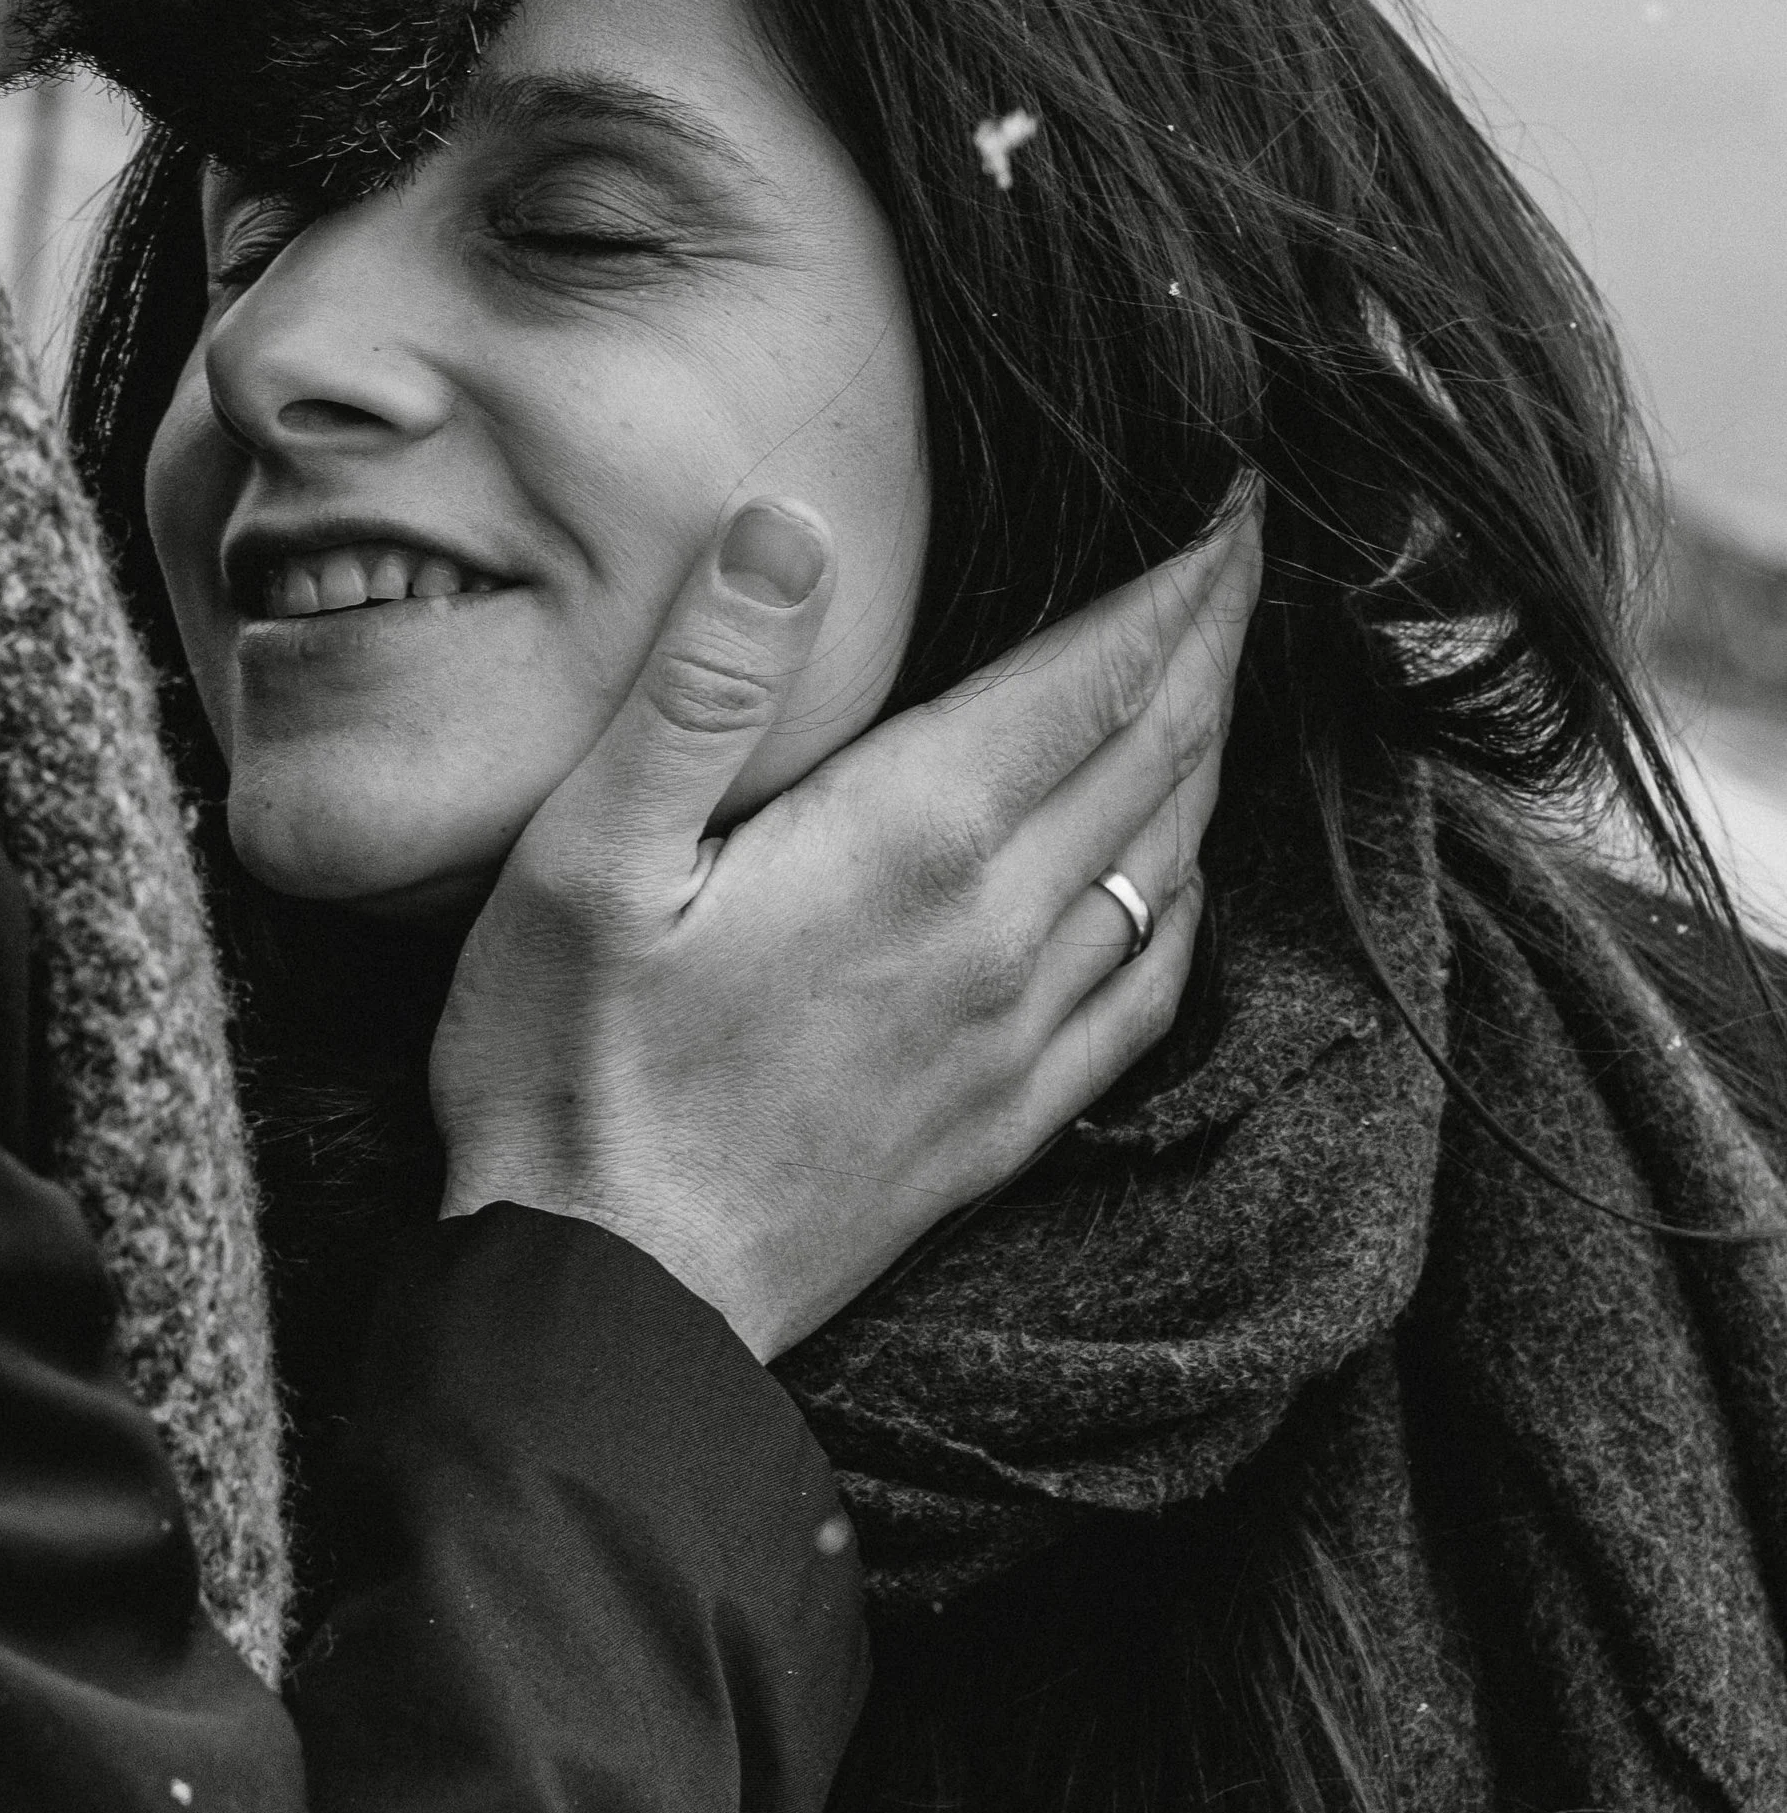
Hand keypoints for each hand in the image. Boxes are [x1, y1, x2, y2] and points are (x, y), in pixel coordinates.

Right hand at [429, 497, 1260, 1360]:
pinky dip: (1181, 899)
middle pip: (1156, 752)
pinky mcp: (1005, 1121)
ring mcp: (1015, 1034)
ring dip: (1205, 752)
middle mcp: (996, 928)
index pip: (1095, 674)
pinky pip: (1145, 987)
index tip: (1235, 509)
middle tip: (1246, 556)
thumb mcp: (585, 853)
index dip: (1180, 582)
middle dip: (1213, 639)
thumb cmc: (567, 1068)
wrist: (610, 1303)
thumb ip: (701, 682)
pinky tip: (1172, 874)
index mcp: (909, 839)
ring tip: (1214, 676)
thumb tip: (790, 524)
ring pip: (1164, 859)